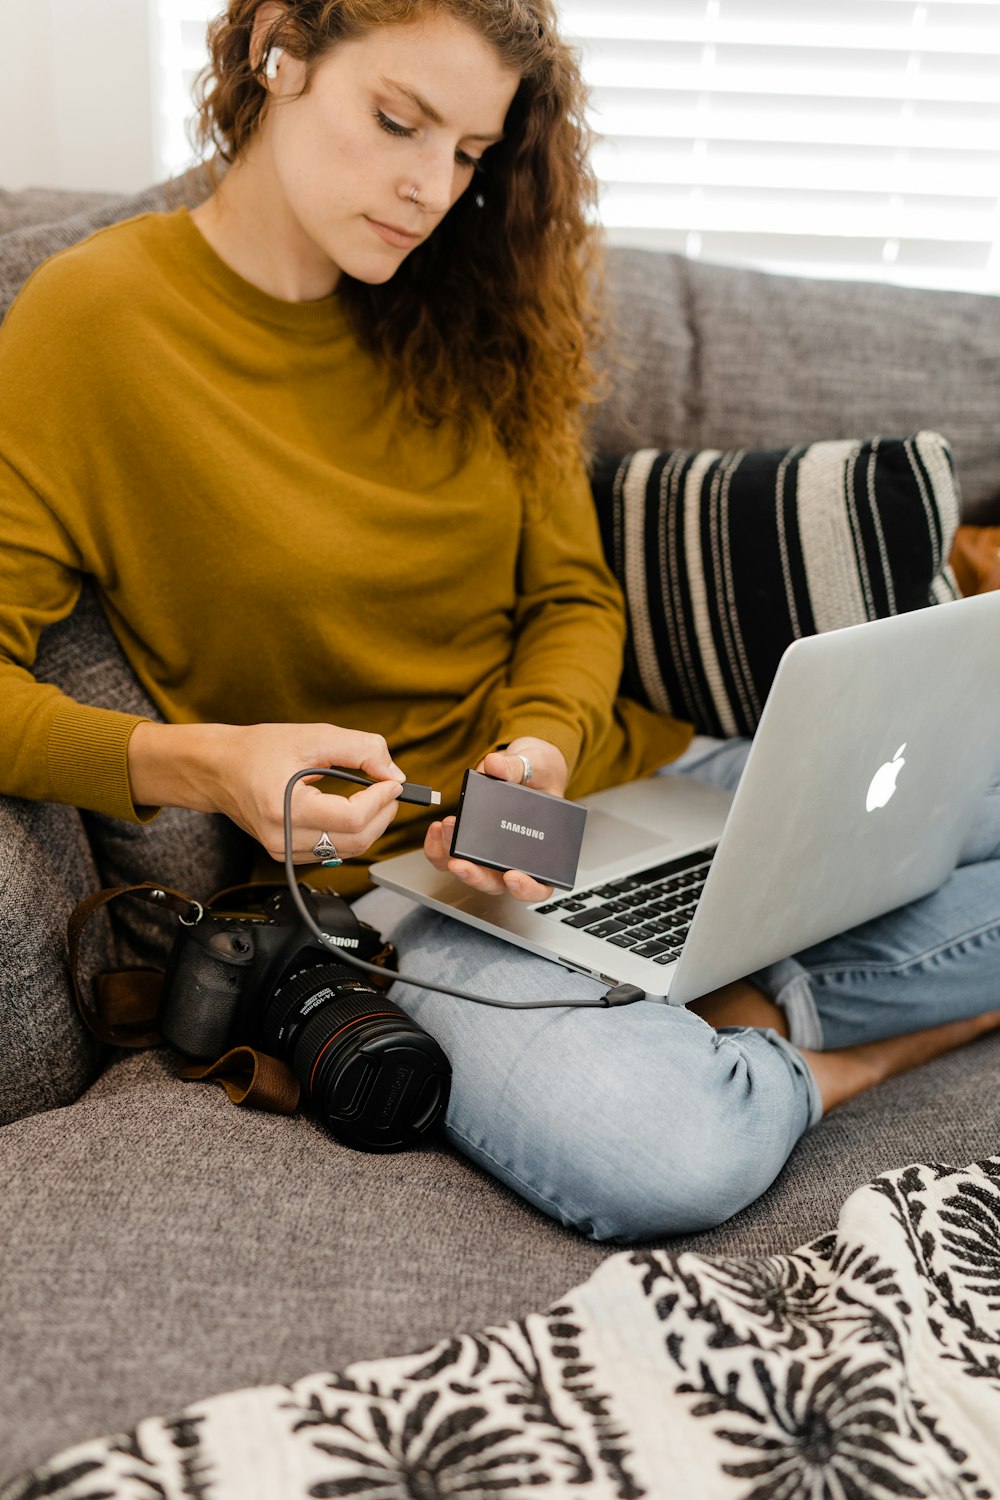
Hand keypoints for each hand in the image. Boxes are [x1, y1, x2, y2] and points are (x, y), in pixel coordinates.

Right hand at [127, 719, 405, 862]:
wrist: (220, 769)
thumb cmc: (259, 750)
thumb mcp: (314, 737)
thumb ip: (360, 749)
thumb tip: (395, 773)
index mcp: (285, 807)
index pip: (352, 819)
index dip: (382, 801)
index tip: (393, 782)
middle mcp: (282, 838)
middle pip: (355, 841)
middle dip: (383, 815)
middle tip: (390, 789)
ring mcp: (283, 851)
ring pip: (347, 851)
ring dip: (370, 826)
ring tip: (374, 798)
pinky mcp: (286, 855)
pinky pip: (332, 852)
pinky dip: (351, 833)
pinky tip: (352, 810)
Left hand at [422, 736, 568, 902]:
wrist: (525, 765)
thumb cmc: (540, 774)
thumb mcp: (537, 765)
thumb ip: (518, 768)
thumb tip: (495, 766)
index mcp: (541, 850)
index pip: (540, 886)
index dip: (527, 889)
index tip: (512, 877)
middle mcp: (513, 858)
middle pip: (496, 883)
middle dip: (476, 875)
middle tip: (461, 863)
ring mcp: (488, 854)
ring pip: (469, 872)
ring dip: (451, 858)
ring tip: (447, 829)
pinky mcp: (467, 842)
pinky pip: (448, 856)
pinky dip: (438, 847)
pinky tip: (439, 827)